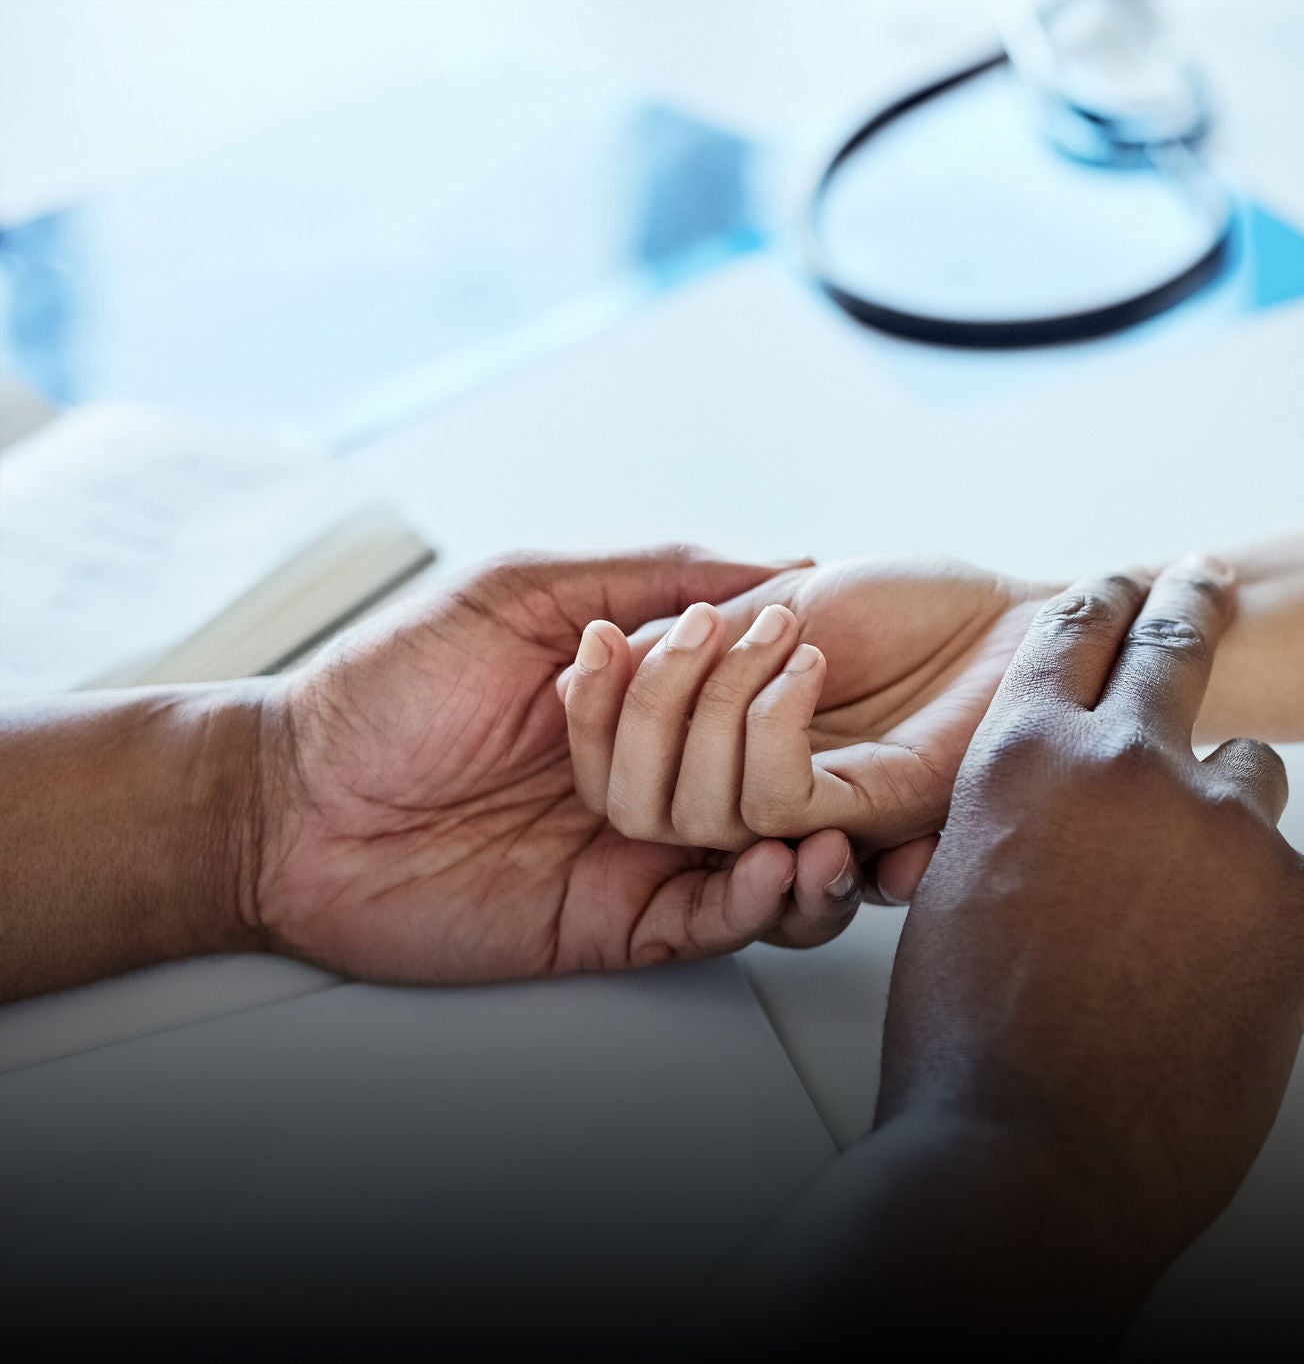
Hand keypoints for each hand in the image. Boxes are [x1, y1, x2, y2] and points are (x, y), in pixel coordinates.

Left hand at [254, 546, 872, 982]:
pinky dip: (755, 905)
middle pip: (773, 779)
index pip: (753, 692)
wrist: (286, 804)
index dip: (796, 680)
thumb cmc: (383, 686)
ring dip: (811, 849)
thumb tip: (777, 561)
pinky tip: (777, 869)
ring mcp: (638, 851)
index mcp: (641, 695)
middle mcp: (652, 773)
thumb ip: (649, 570)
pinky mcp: (613, 923)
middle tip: (825, 735)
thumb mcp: (521, 589)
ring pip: (761, 860)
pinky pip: (709, 923)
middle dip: (815, 764)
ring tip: (835, 831)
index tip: (824, 654)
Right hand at [560, 555, 1048, 862]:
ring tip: (774, 632)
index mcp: (723, 751)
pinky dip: (768, 730)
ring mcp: (816, 812)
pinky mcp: (873, 810)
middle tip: (698, 629)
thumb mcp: (765, 602)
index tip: (597, 641)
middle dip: (638, 714)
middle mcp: (763, 798)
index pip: (617, 778)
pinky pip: (780, 805)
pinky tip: (808, 668)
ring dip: (712, 708)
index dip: (589, 718)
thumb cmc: (905, 607)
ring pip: (704, 816)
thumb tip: (596, 648)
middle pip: (642, 812)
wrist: (1006, 611)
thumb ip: (684, 641)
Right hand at [725, 558, 1303, 1351]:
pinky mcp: (1296, 896)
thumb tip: (1072, 826)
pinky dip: (1257, 916)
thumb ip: (1025, 826)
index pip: (1076, 634)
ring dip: (1225, 814)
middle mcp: (1132, 766)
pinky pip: (1285, 879)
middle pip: (1182, 646)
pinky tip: (1206, 983)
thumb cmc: (974, 1048)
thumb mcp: (958, 896)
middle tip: (1209, 578)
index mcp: (1028, 756)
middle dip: (1194, 605)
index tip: (1126, 579)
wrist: (1035, 1156)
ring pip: (1250, 779)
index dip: (1104, 600)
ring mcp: (1225, 827)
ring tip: (1181, 909)